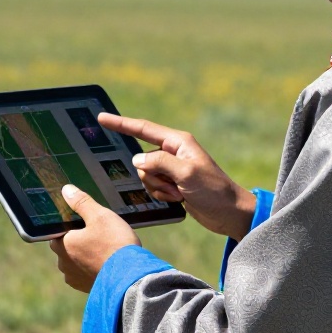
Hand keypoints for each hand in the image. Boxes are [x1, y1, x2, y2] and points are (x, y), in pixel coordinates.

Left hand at [49, 184, 139, 292]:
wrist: (131, 277)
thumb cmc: (114, 244)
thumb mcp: (100, 216)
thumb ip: (81, 202)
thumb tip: (66, 190)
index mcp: (62, 244)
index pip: (57, 230)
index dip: (70, 225)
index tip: (83, 222)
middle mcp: (63, 263)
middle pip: (66, 246)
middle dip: (77, 240)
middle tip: (97, 233)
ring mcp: (74, 278)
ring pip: (75, 261)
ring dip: (84, 255)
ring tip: (104, 248)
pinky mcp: (86, 288)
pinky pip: (85, 273)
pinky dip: (92, 268)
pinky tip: (106, 262)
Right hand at [99, 113, 257, 239]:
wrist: (229, 213)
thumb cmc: (214, 191)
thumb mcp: (186, 173)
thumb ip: (159, 162)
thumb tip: (137, 159)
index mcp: (178, 142)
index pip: (143, 129)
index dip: (121, 124)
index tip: (101, 118)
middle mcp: (173, 152)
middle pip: (142, 159)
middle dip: (153, 176)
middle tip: (175, 186)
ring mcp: (172, 169)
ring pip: (145, 175)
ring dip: (159, 188)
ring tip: (180, 193)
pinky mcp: (173, 184)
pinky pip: (153, 187)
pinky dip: (162, 195)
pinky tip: (180, 199)